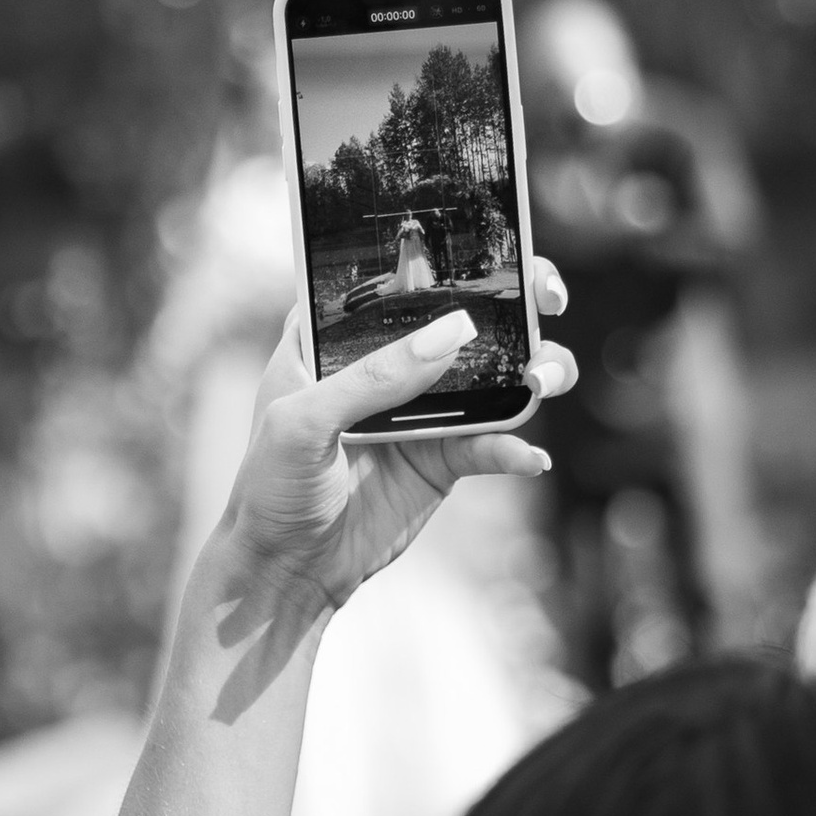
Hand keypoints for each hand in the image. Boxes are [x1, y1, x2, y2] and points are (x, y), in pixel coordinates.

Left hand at [205, 265, 575, 713]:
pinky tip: (529, 460)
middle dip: (518, 303)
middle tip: (546, 298)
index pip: (398, 279)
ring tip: (544, 380)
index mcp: (339, 337)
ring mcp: (424, 411)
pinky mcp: (445, 459)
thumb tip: (457, 329)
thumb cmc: (269, 485)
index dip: (449, 254)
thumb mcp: (304, 421)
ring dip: (534, 371)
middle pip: (465, 317)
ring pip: (496, 375)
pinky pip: (494, 445)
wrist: (286, 572)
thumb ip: (376, 376)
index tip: (500, 243)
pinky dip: (517, 450)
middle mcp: (389, 365)